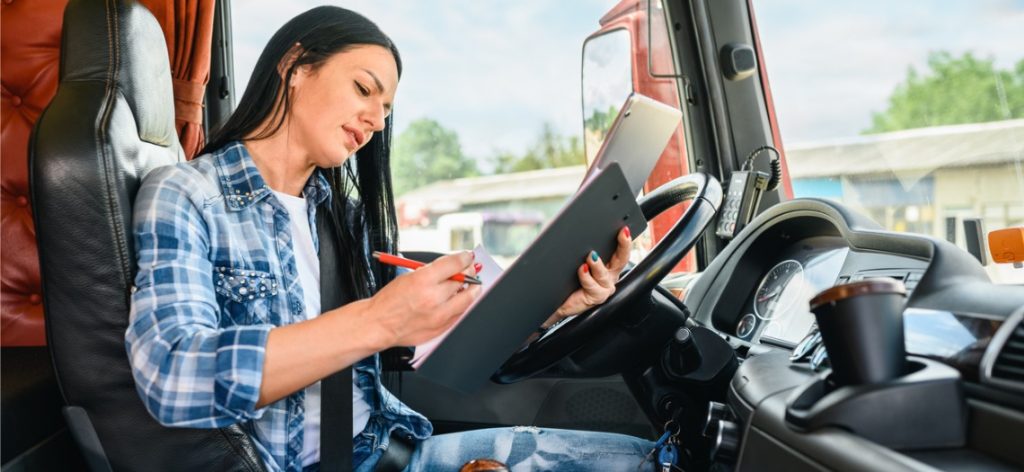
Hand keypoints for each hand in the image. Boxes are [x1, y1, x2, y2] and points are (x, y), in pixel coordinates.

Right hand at [367, 251, 481, 347]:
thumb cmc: (389, 301)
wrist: (379, 324)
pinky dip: (463, 306)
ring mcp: (438, 316)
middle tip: (470, 270)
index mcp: (422, 281)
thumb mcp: (408, 276)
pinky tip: (460, 300)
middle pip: (463, 281)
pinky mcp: (440, 329)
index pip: (454, 264)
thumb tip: (452, 267)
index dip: (465, 258)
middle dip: (469, 273)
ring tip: (471, 286)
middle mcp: (433, 298)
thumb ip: (431, 271)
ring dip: (472, 290)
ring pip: (467, 299)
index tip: (468, 257)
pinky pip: (460, 315)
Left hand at [540, 226, 631, 329]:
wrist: (558, 299)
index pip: (621, 250)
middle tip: (621, 234)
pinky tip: (581, 269)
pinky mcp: (596, 297)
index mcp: (610, 264)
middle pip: (622, 260)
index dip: (625, 240)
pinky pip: (592, 286)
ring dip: (597, 264)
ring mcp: (604, 287)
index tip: (624, 229)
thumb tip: (581, 231)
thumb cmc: (569, 278)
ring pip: (604, 274)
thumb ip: (584, 248)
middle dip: (624, 245)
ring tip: (591, 256)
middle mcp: (610, 275)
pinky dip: (586, 277)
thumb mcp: (578, 260)